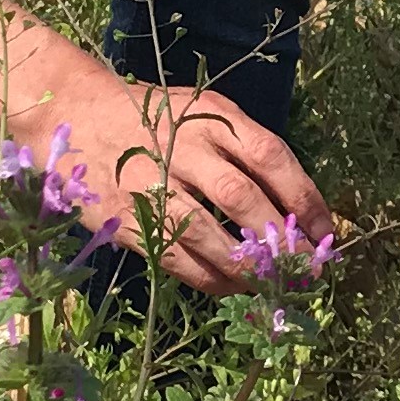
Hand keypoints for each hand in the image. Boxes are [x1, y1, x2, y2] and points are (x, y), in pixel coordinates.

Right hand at [5, 59, 330, 297]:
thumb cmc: (152, 117)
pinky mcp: (128, 219)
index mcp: (211, 118)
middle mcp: (183, 148)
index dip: (303, 197)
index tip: (326, 230)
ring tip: (276, 286)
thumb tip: (297, 205)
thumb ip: (243, 149)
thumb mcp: (201, 111)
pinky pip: (177, 257)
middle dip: (280, 239)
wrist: (73, 114)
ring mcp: (152, 184)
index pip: (270, 156)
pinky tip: (233, 288)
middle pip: (242, 198)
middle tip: (307, 269)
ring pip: (209, 233)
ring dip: (248, 267)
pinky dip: (211, 278)